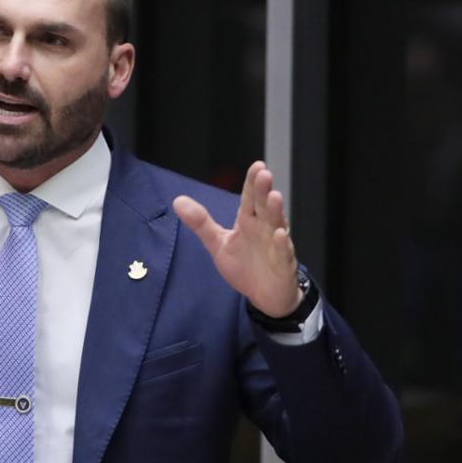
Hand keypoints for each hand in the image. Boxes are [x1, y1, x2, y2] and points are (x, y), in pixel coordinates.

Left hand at [172, 161, 300, 317]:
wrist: (264, 296)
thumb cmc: (244, 265)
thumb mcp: (217, 243)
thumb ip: (200, 223)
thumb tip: (177, 201)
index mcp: (248, 222)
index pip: (250, 198)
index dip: (252, 183)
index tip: (257, 166)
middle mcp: (264, 229)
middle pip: (263, 207)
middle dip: (263, 191)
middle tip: (264, 174)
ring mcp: (276, 246)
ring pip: (276, 226)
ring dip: (276, 212)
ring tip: (274, 197)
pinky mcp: (283, 266)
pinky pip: (283, 254)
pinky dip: (282, 245)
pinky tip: (280, 234)